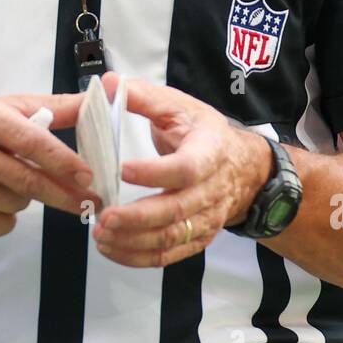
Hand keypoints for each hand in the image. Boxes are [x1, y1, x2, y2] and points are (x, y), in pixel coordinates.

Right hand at [0, 92, 99, 236]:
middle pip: (27, 181)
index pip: (31, 142)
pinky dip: (6, 218)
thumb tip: (101, 96)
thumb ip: (55, 107)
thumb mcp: (9, 106)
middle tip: (90, 202)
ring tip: (16, 184)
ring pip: (15, 204)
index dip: (63, 161)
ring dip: (28, 200)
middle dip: (63, 195)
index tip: (88, 176)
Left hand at [92, 73, 271, 267]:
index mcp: (209, 151)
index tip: (122, 170)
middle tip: (104, 217)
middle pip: (177, 210)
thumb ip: (144, 97)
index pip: (186, 168)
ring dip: (134, 241)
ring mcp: (206, 218)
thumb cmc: (202, 133)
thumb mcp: (178, 106)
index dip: (155, 172)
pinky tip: (112, 249)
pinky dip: (139, 257)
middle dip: (138, 217)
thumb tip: (110, 85)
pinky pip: (170, 255)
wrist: (241, 166)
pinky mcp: (198, 238)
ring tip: (101, 234)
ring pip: (172, 237)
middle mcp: (211, 189)